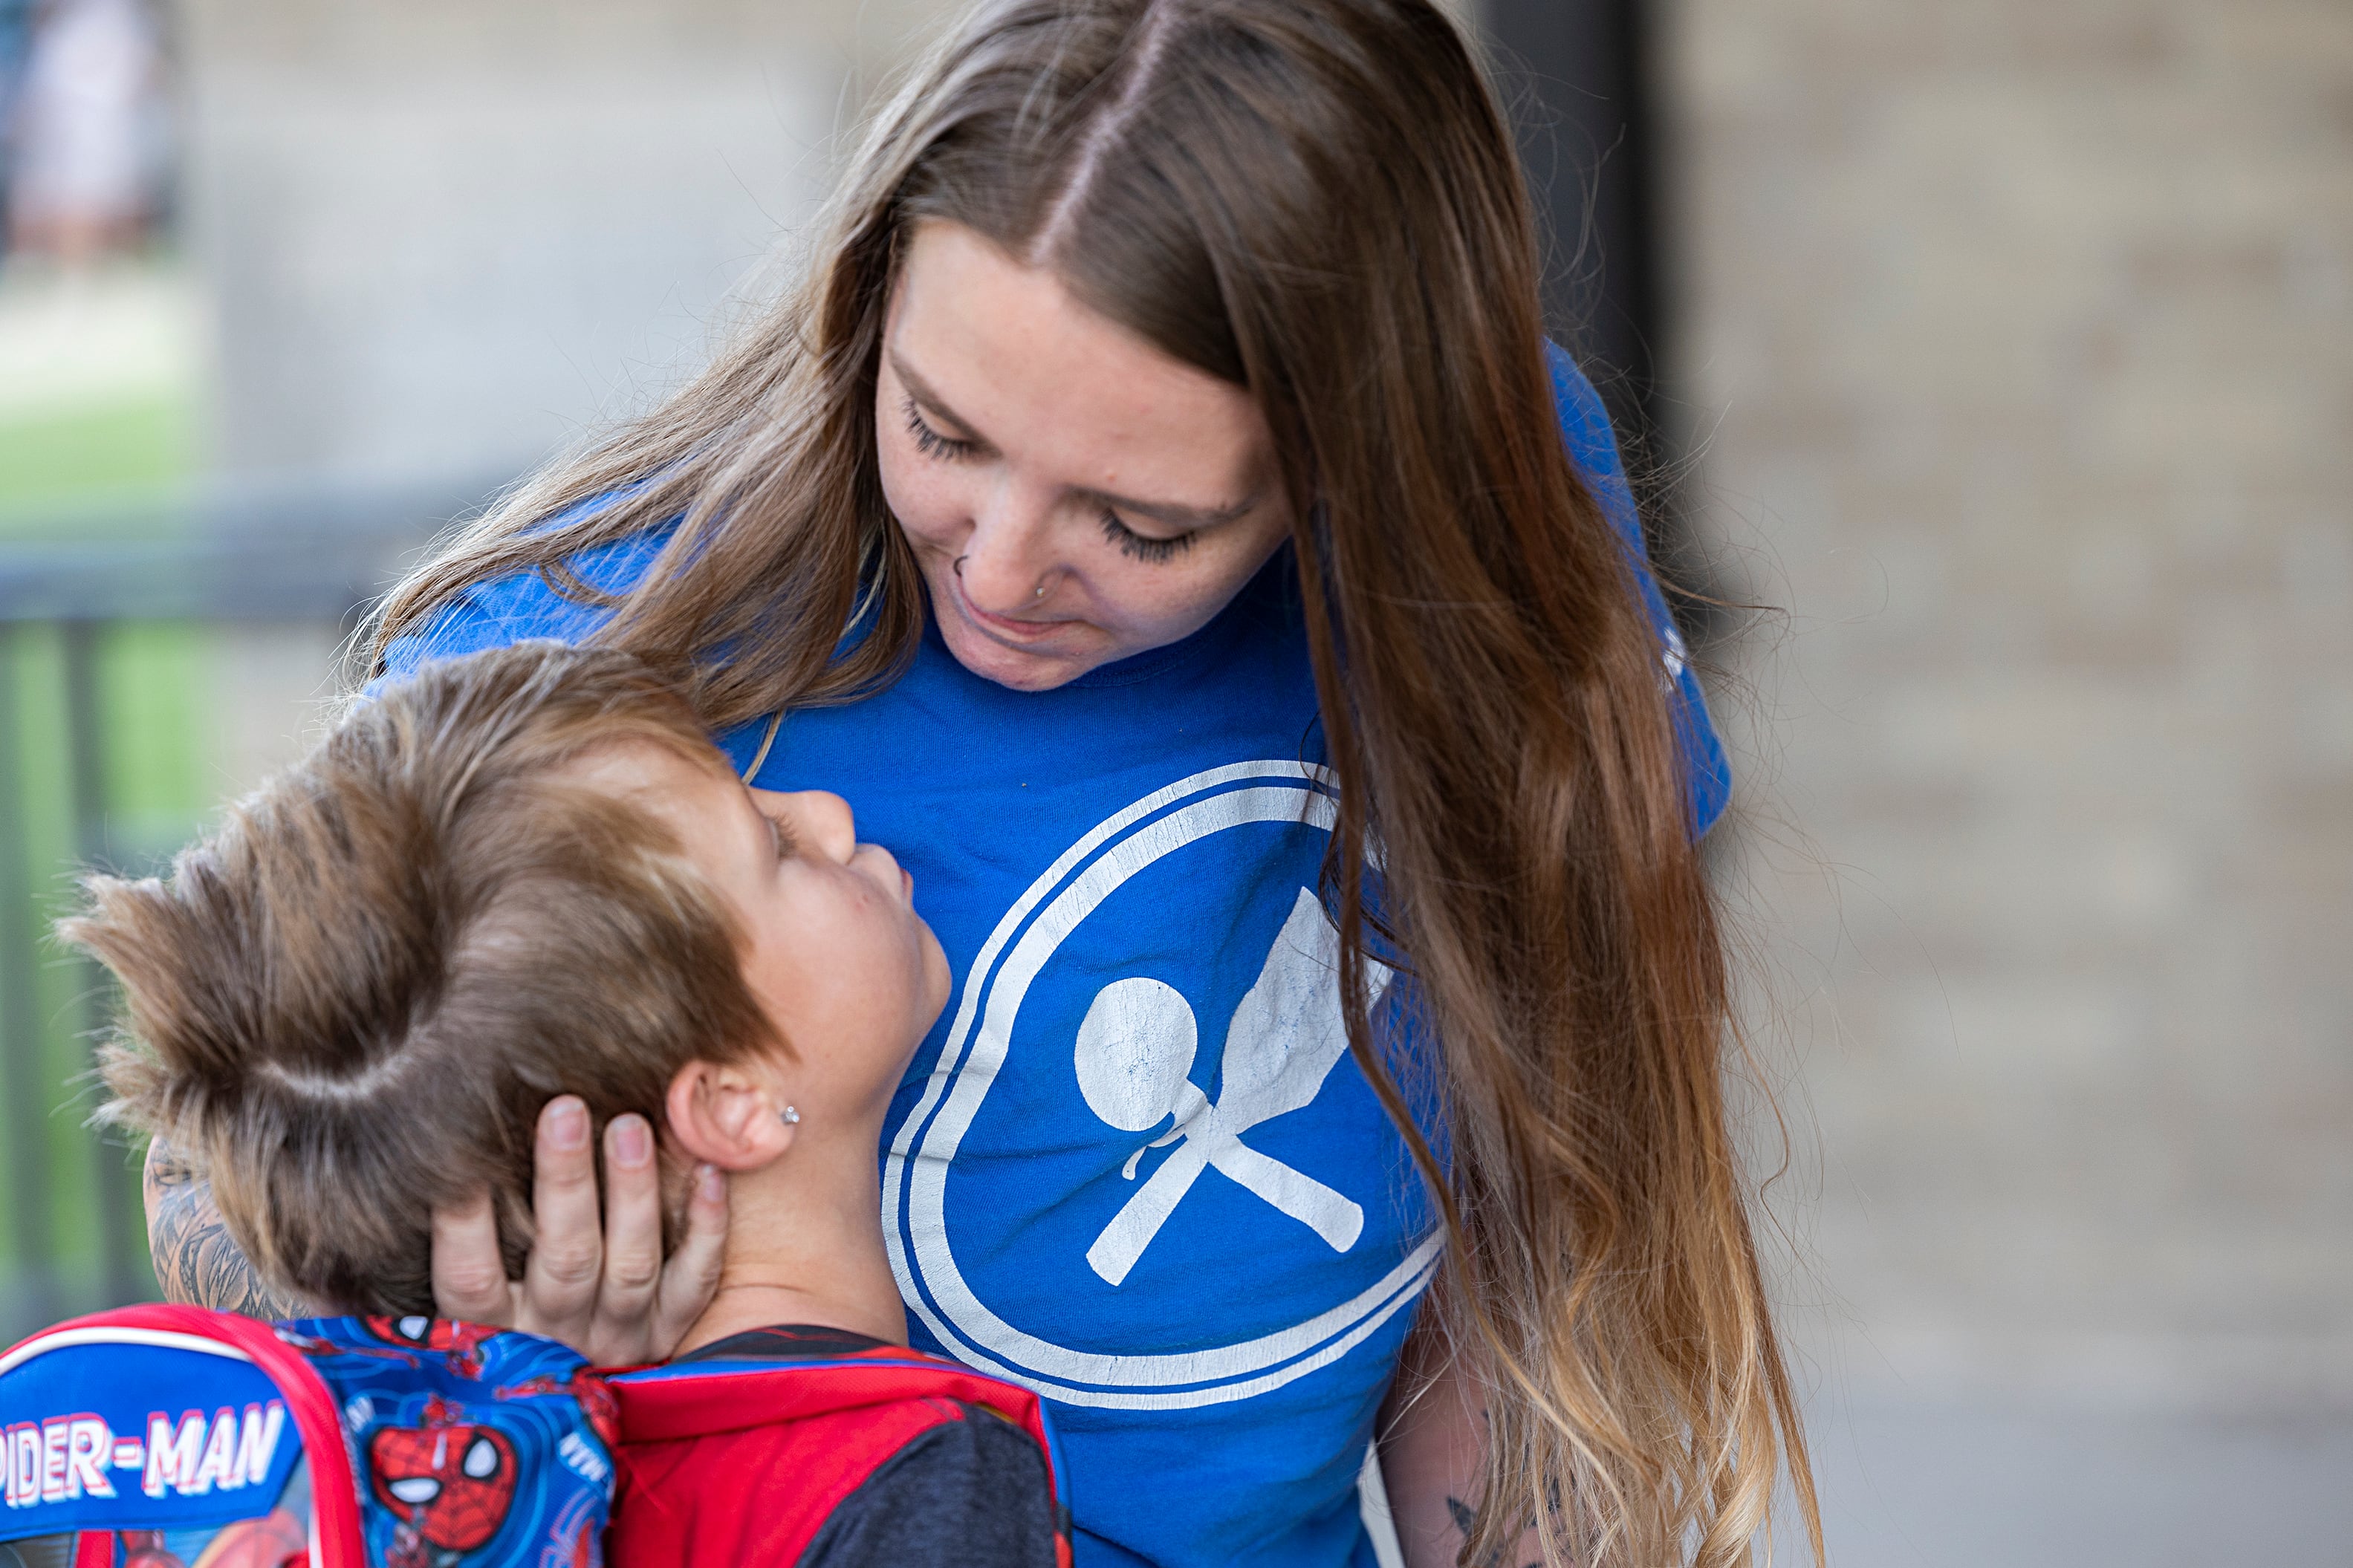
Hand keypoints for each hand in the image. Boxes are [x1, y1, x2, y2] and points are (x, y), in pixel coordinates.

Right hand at [429, 1096, 728, 1364]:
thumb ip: (471, 1234)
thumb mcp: (475, 1292)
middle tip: (566, 1109)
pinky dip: (706, 1225)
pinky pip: (695, 1279)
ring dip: (633, 1192)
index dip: (464, 1221)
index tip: (461, 1155)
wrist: (564, 1402)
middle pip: (565, 1261)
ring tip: (630, 1126)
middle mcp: (556, 1335)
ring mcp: (618, 1336)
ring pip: (632, 1265)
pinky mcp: (669, 1331)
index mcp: (492, 1328)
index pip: (471, 1277)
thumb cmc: (508, 1311)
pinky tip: (708, 1170)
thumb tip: (448, 1150)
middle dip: (566, 1180)